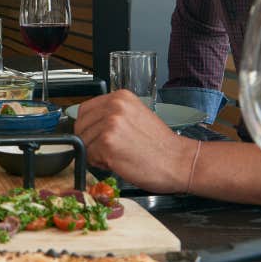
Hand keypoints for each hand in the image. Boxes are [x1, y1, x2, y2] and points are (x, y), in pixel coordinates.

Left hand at [73, 90, 195, 193]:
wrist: (180, 161)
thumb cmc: (161, 145)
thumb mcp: (136, 116)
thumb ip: (112, 115)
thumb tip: (89, 125)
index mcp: (121, 97)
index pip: (85, 109)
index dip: (87, 127)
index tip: (94, 136)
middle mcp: (114, 107)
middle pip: (80, 126)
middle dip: (89, 141)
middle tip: (108, 150)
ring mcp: (110, 125)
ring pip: (84, 142)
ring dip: (95, 154)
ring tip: (117, 156)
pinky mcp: (108, 144)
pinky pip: (89, 156)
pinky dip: (99, 163)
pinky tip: (117, 163)